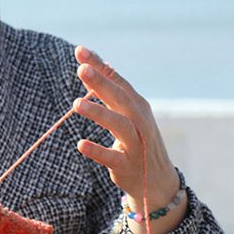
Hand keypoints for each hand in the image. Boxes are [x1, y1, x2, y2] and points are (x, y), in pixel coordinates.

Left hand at [72, 46, 183, 233]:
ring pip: (120, 125)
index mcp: (138, 106)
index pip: (118, 81)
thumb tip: (89, 70)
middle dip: (101, 83)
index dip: (101, 66)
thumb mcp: (128, 116)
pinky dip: (97, 150)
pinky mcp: (128, 166)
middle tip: (81, 69)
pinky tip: (81, 144)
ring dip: (99, 113)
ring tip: (76, 104)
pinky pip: (112, 157)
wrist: (157, 182)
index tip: (80, 51)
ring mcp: (137, 144)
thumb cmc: (138, 142)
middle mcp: (140, 122)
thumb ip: (111, 96)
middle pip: (120, 99)